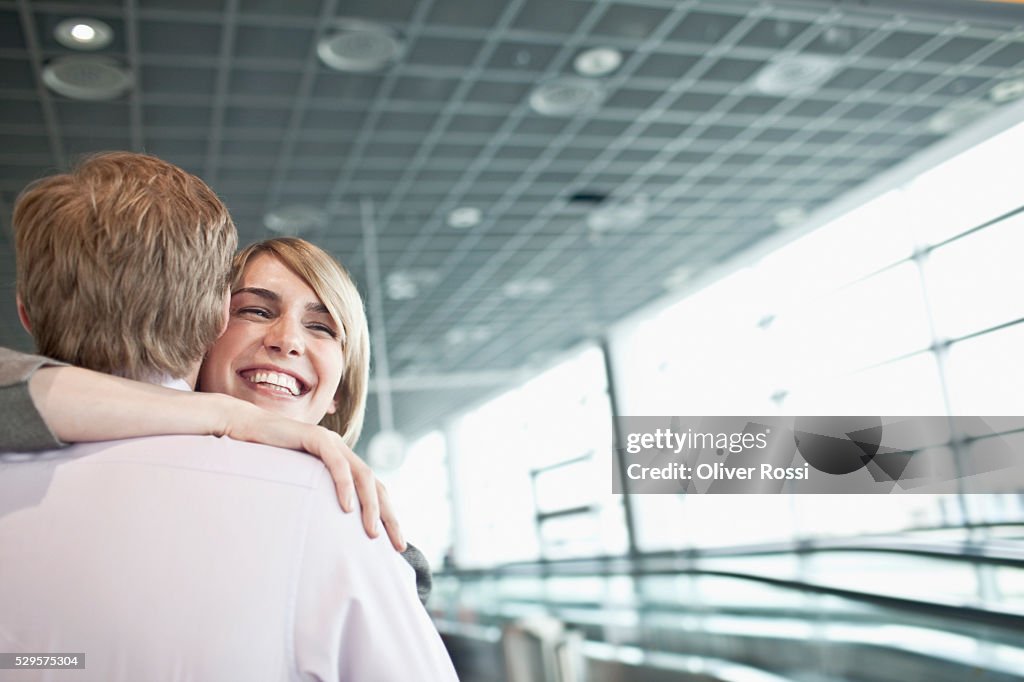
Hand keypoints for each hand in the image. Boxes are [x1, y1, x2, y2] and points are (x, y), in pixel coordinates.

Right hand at [219, 399, 405, 551]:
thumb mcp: (297, 486)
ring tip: (371, 532)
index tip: (395, 544)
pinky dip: (344, 485)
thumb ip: (314, 500)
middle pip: (376, 486)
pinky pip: (336, 463)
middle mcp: (343, 452)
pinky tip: (347, 507)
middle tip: (398, 544)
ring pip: (362, 475)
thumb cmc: (266, 461)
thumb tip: (323, 537)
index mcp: (343, 463)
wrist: (244, 429)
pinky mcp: (316, 437)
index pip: (374, 491)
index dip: (387, 516)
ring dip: (370, 505)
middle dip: (388, 516)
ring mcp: (331, 443)